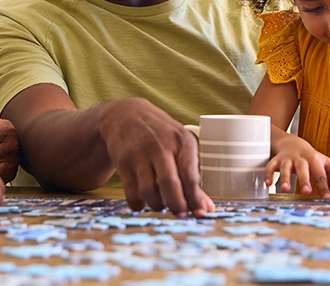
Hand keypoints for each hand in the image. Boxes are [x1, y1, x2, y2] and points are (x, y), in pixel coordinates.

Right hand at [98, 98, 214, 216]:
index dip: (195, 199)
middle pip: (170, 184)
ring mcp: (139, 154)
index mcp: (181, 141)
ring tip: (161, 205)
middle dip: (177, 206)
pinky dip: (138, 204)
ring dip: (157, 205)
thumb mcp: (180, 146)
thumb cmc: (160, 135)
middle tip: (180, 215)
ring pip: (149, 191)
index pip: (190, 177)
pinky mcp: (122, 162)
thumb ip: (192, 177)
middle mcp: (160, 146)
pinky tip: (143, 202)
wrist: (125, 115)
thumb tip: (206, 209)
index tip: (199, 214)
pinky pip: (131, 192)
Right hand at [267, 134, 329, 197]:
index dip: (324, 186)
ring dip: (285, 178)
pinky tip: (268, 183)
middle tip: (307, 191)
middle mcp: (300, 159)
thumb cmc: (311, 158)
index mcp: (314, 160)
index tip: (328, 198)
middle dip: (304, 180)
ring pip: (285, 168)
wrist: (292, 143)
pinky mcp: (276, 161)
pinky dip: (268, 174)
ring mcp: (287, 160)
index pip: (320, 174)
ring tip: (285, 189)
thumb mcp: (326, 162)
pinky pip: (270, 167)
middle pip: (302, 169)